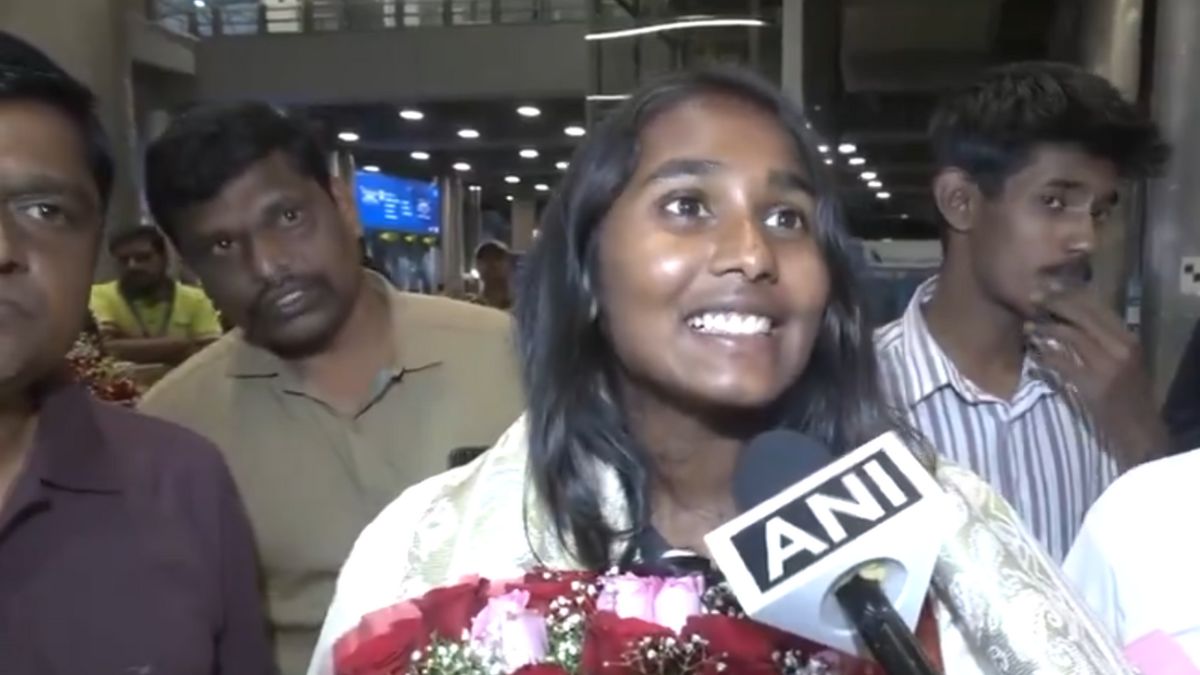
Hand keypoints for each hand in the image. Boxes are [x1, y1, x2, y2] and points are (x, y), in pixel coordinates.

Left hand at [1028, 288, 1165, 468]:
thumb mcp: (1124, 362)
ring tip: (1028, 326)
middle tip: (1031, 296)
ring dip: (1046, 328)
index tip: (1049, 285)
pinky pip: (1063, 363)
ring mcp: (1108, 366)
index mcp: (1128, 339)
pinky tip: (1033, 353)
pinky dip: (1045, 356)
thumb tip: (1074, 321)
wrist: (1138, 430)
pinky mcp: (1093, 385)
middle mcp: (1121, 347)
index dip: (1070, 293)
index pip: (1098, 306)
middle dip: (1055, 302)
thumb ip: (1105, 340)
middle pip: (1084, 314)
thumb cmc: (1127, 396)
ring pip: (1072, 335)